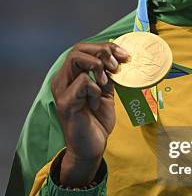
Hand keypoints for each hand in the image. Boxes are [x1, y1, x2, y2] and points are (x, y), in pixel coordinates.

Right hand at [51, 42, 128, 184]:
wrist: (91, 148)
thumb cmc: (96, 121)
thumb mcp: (106, 93)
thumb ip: (107, 77)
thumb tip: (118, 59)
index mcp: (71, 76)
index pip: (84, 49)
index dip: (106, 47)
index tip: (125, 55)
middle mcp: (62, 80)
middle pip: (78, 49)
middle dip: (102, 51)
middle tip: (117, 66)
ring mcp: (62, 90)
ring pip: (76, 59)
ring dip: (97, 66)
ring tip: (106, 82)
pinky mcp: (65, 102)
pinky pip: (83, 82)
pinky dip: (95, 89)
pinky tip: (96, 103)